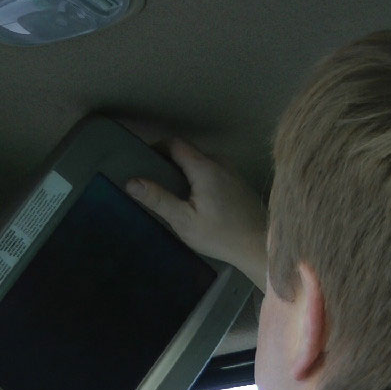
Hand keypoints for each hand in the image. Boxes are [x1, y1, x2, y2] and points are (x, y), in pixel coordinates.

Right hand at [126, 139, 267, 290]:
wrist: (259, 245)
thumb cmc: (220, 234)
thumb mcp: (184, 220)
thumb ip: (158, 199)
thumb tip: (131, 182)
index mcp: (204, 167)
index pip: (175, 143)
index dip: (157, 148)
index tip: (144, 161)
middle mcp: (220, 162)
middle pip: (189, 152)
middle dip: (169, 161)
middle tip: (154, 181)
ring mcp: (232, 171)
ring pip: (201, 162)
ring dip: (185, 171)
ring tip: (172, 192)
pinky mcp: (238, 182)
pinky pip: (213, 171)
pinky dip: (199, 178)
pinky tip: (195, 200)